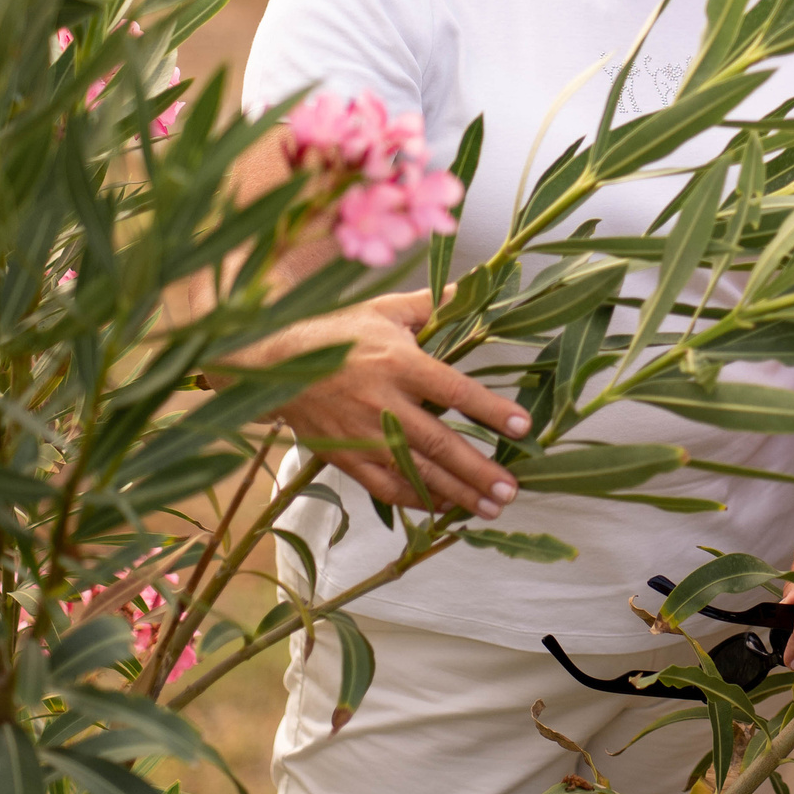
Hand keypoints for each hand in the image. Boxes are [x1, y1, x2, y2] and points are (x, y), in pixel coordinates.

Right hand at [246, 290, 531, 517]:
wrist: (270, 365)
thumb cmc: (335, 332)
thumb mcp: (384, 309)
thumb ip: (433, 304)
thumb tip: (476, 285)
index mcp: (399, 363)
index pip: (454, 391)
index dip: (490, 410)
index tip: (523, 427)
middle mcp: (383, 403)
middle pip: (439, 443)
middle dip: (478, 470)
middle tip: (512, 490)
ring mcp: (361, 435)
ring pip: (415, 472)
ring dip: (455, 493)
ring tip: (490, 508)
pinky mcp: (343, 457)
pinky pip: (384, 487)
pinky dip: (415, 500)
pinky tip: (443, 508)